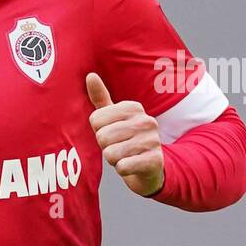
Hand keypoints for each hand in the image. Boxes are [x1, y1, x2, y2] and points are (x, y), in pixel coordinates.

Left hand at [86, 72, 164, 196]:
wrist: (150, 169)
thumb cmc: (127, 141)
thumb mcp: (114, 118)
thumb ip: (101, 98)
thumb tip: (90, 75)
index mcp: (134, 107)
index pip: (95, 120)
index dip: (99, 132)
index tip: (113, 135)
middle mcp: (146, 120)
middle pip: (102, 136)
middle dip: (106, 147)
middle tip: (119, 148)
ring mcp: (153, 140)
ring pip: (111, 153)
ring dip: (114, 160)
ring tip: (125, 156)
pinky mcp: (155, 160)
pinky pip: (123, 167)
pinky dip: (123, 170)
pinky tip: (132, 166)